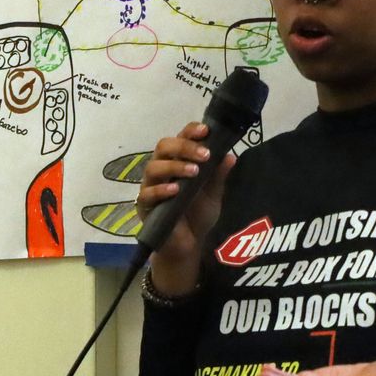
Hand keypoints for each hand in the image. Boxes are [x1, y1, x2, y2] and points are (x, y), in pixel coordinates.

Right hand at [136, 122, 237, 295]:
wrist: (188, 245)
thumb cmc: (198, 215)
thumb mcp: (213, 194)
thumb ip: (218, 176)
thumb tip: (230, 156)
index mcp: (178, 161)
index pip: (180, 138)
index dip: (191, 131)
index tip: (206, 130)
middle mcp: (162, 169)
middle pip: (164, 146)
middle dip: (184, 147)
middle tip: (204, 154)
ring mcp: (151, 186)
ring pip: (154, 167)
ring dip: (174, 166)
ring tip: (194, 172)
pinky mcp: (145, 206)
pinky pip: (147, 194)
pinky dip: (161, 190)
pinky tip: (175, 191)